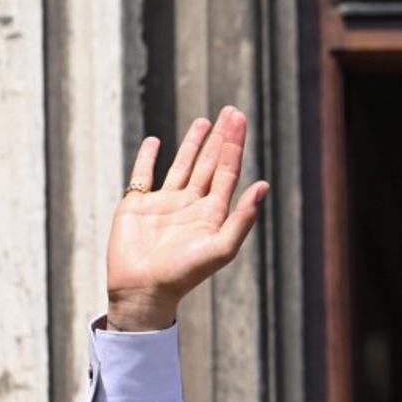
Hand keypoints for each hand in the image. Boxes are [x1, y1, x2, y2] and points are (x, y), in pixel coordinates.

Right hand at [106, 106, 268, 330]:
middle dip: (221, 138)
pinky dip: (148, 157)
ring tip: (204, 121)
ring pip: (182, 165)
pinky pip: (143, 175)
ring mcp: (164, 203)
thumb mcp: (221, 248)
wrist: (144, 289)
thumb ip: (242, 218)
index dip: (234, 145)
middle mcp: (191, 205)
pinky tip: (155, 142)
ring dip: (194, 144)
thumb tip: (264, 186)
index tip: (239, 120)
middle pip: (210, 163)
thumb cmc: (184, 274)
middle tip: (231, 111)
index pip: (227, 171)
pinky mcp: (137, 205)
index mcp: (212, 213)